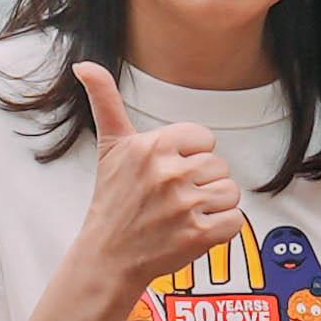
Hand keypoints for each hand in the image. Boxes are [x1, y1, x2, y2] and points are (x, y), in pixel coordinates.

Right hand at [64, 63, 245, 308]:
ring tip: (182, 215)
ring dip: (213, 206)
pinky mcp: (199, 235)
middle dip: (201, 183)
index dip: (191, 157)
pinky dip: (221, 229)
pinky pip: (235, 221)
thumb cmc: (112, 200)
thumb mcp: (109, 146)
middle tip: (171, 200)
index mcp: (153, 145)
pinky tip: (194, 232)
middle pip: (218, 166)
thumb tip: (84, 63)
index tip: (166, 174)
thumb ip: (104, 99)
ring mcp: (185, 205)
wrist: (108, 257)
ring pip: (230, 192)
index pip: (205, 139)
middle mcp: (169, 172)